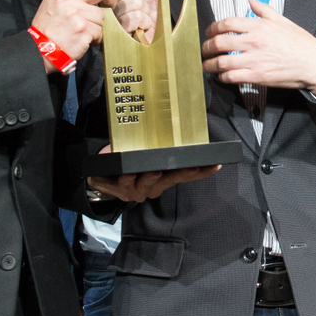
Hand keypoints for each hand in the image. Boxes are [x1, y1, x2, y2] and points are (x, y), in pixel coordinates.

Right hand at [31, 0, 116, 70]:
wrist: (40, 50)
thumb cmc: (49, 27)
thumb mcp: (55, 0)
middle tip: (109, 5)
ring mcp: (75, 13)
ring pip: (102, 14)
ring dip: (98, 25)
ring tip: (85, 30)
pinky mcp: (82, 29)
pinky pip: (100, 31)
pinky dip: (95, 38)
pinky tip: (83, 39)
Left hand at [88, 146, 220, 203]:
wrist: (100, 174)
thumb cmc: (127, 161)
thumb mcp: (145, 152)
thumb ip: (159, 147)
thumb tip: (175, 126)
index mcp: (164, 178)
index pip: (186, 175)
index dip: (201, 172)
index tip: (215, 165)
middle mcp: (155, 186)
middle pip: (172, 179)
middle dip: (182, 173)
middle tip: (192, 166)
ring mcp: (139, 190)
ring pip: (149, 182)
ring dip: (152, 176)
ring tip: (156, 170)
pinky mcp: (122, 190)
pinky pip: (125, 183)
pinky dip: (127, 177)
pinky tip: (127, 173)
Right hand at [111, 0, 158, 43]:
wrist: (151, 49)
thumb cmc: (149, 26)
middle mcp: (108, 4)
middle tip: (142, 10)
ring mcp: (109, 17)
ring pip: (133, 2)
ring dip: (144, 13)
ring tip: (141, 21)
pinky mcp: (114, 31)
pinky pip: (134, 18)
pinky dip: (143, 24)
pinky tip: (140, 29)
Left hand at [201, 0, 315, 95]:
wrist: (314, 63)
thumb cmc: (301, 43)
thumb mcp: (283, 21)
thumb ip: (264, 10)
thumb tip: (251, 1)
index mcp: (259, 27)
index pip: (227, 24)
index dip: (213, 28)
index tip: (209, 32)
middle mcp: (254, 42)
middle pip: (219, 42)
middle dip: (207, 46)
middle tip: (205, 49)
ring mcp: (254, 60)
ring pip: (221, 62)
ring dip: (210, 64)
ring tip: (207, 65)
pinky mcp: (257, 76)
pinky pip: (231, 77)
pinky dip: (222, 77)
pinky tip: (222, 76)